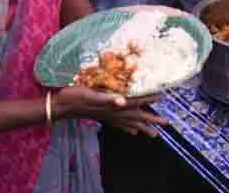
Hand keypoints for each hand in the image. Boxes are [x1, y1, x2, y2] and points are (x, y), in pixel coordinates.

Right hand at [52, 87, 166, 136]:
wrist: (61, 105)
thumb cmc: (76, 97)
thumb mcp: (92, 94)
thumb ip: (108, 98)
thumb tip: (121, 101)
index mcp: (114, 105)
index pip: (136, 102)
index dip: (149, 99)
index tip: (162, 97)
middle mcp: (114, 112)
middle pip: (138, 117)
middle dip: (152, 121)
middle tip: (167, 124)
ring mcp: (108, 116)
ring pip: (130, 123)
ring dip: (142, 127)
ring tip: (154, 134)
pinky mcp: (103, 116)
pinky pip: (119, 124)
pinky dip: (127, 128)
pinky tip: (131, 131)